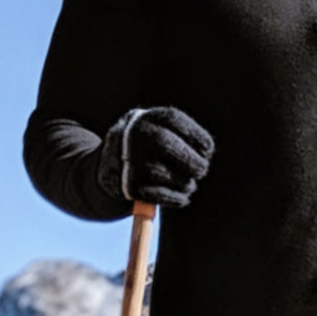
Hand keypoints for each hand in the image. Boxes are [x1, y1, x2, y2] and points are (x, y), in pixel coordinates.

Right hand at [97, 106, 214, 206]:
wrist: (108, 164)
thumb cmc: (149, 146)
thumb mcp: (160, 130)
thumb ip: (182, 136)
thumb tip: (205, 152)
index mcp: (145, 117)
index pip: (173, 119)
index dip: (196, 135)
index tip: (208, 150)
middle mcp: (131, 134)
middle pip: (164, 143)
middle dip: (190, 160)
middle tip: (201, 170)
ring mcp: (125, 159)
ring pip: (159, 172)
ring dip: (183, 182)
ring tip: (189, 185)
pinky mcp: (123, 184)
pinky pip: (152, 194)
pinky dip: (174, 198)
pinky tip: (182, 197)